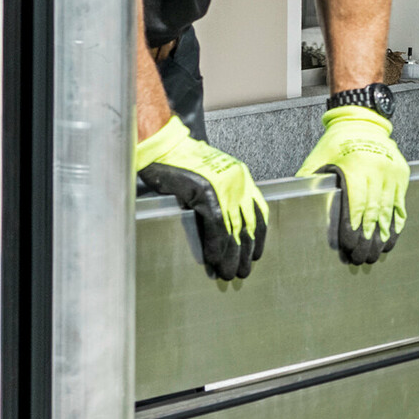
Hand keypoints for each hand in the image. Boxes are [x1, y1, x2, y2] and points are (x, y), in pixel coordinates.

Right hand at [135, 115, 268, 280]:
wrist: (161, 145)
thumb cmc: (179, 161)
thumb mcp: (208, 179)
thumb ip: (219, 198)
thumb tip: (222, 228)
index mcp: (240, 177)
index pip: (258, 213)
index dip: (258, 237)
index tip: (254, 254)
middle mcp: (237, 182)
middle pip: (248, 225)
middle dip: (245, 253)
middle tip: (242, 272)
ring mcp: (223, 186)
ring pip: (233, 230)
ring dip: (231, 256)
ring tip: (228, 274)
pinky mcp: (205, 191)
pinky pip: (214, 226)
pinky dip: (215, 246)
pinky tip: (213, 261)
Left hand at [299, 106, 408, 264]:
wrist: (363, 122)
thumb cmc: (337, 142)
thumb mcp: (319, 157)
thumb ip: (310, 179)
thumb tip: (296, 201)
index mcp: (355, 166)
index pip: (356, 204)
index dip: (353, 226)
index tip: (351, 244)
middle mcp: (376, 170)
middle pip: (373, 211)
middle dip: (367, 235)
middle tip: (363, 255)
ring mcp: (392, 172)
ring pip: (388, 209)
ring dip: (383, 232)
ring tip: (378, 250)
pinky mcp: (401, 174)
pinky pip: (400, 203)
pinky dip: (396, 221)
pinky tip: (392, 235)